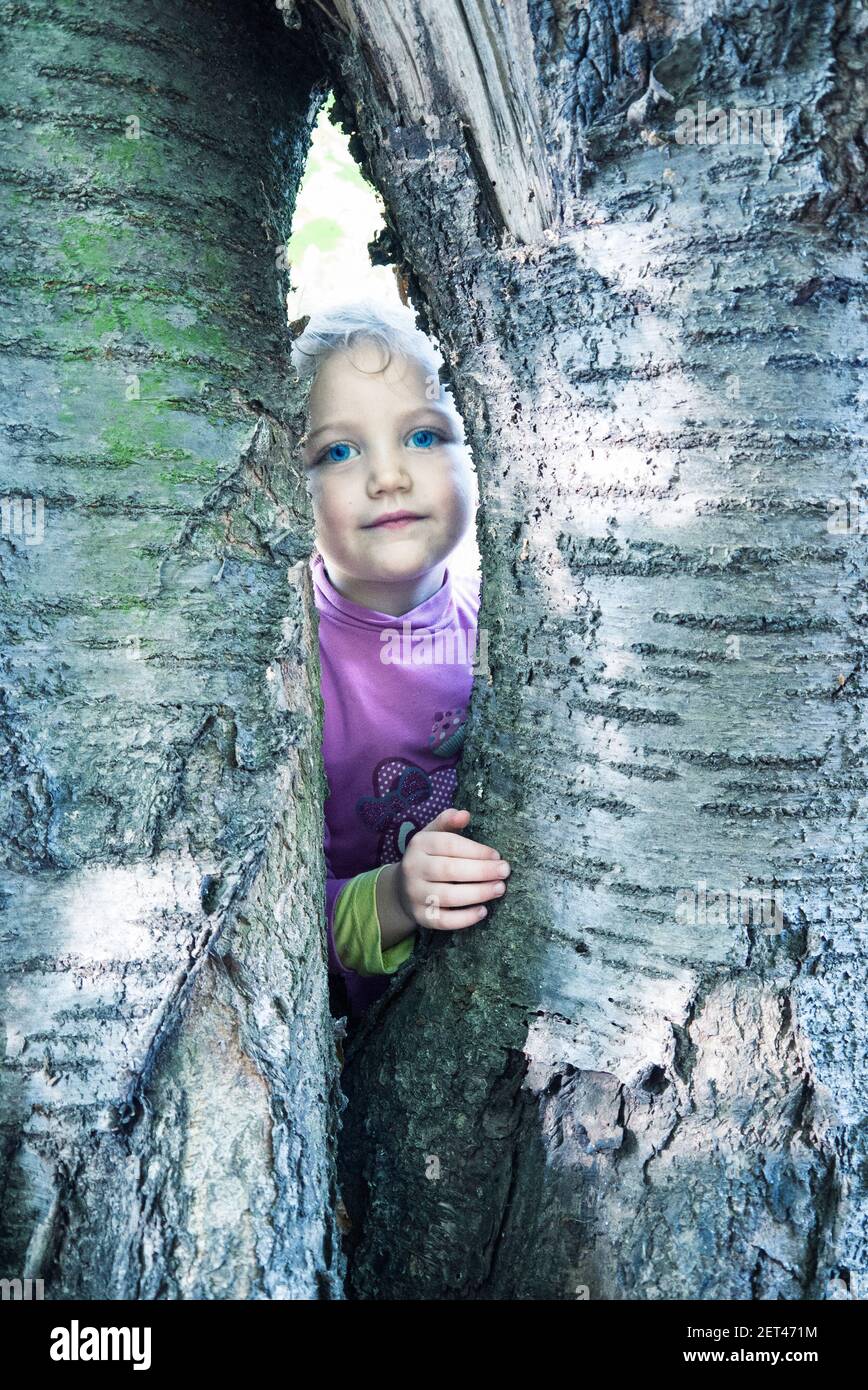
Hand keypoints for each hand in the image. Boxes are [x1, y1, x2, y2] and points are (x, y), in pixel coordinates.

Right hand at [395, 806, 510, 930]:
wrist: (402, 888)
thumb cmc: (428, 857)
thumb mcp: (434, 835)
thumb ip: (448, 822)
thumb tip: (465, 814)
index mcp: (419, 844)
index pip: (450, 845)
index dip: (476, 850)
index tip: (497, 855)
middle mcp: (413, 868)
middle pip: (450, 870)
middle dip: (482, 871)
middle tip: (505, 872)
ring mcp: (415, 894)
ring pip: (449, 896)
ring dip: (478, 893)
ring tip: (500, 889)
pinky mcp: (421, 916)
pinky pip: (444, 920)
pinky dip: (465, 918)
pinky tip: (483, 911)